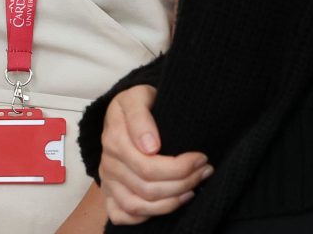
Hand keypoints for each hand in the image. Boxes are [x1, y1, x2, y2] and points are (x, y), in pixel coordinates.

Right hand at [98, 86, 211, 224]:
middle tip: (204, 171)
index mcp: (114, 139)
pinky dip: (144, 216)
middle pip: (148, 188)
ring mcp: (108, 181)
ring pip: (137, 206)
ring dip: (171, 202)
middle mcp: (108, 162)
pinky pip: (122, 216)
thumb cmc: (139, 105)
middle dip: (183, 183)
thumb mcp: (139, 96)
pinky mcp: (109, 194)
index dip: (180, 167)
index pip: (148, 167)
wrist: (124, 111)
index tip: (201, 158)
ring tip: (193, 189)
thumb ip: (140, 116)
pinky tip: (168, 204)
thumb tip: (150, 147)